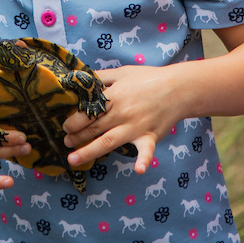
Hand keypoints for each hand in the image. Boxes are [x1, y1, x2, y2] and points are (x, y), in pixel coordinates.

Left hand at [61, 65, 186, 172]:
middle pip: (94, 128)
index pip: (88, 112)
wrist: (178, 88)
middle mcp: (122, 113)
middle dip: (76, 137)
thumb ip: (101, 77)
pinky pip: (146, 151)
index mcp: (114, 96)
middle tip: (65, 142)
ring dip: (89, 151)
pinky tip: (138, 170)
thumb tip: (81, 78)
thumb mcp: (122, 72)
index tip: (65, 126)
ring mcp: (136, 127)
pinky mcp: (150, 136)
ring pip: (108, 142)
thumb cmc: (149, 79)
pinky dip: (143, 160)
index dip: (74, 120)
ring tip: (73, 159)